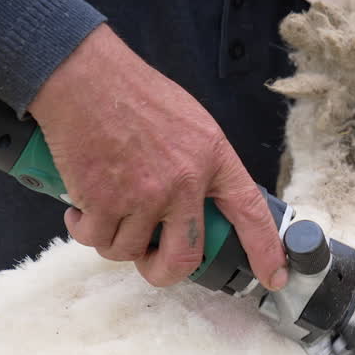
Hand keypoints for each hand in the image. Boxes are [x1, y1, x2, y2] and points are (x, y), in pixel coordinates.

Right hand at [28, 24, 286, 289]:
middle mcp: (184, 182)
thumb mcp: (190, 122)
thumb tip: (198, 202)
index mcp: (212, 158)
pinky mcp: (104, 201)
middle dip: (165, 271)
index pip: (250, 212)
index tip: (273, 277)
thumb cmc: (133, 93)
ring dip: (115, 242)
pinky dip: (84, 231)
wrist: (85, 77)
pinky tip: (81, 211)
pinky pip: (96, 239)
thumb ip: (200, 164)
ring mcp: (145, 195)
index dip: (265, 249)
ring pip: (130, 251)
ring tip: (105, 214)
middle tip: (151, 263)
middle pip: (185, 256)